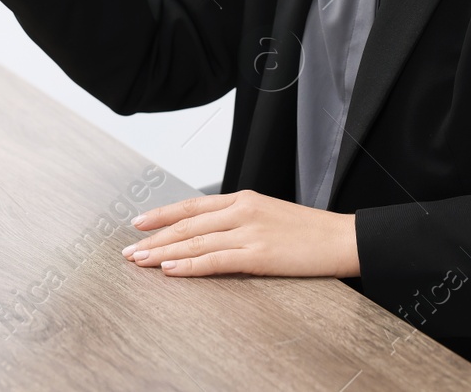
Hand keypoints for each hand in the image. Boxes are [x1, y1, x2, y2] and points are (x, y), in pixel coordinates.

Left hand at [121, 189, 359, 277]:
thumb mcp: (269, 215)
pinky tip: (170, 270)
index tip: (139, 223)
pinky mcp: (258, 254)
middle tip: (129, 250)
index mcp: (243, 199)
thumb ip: (240, 219)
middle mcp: (241, 211)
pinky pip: (214, 260)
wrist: (341, 238)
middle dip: (154, 237)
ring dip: (162, 252)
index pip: (192, 206)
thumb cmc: (308, 231)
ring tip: (140, 261)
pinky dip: (188, 265)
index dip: (162, 215)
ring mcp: (249, 232)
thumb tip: (211, 232)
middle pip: (187, 224)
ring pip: (194, 242)